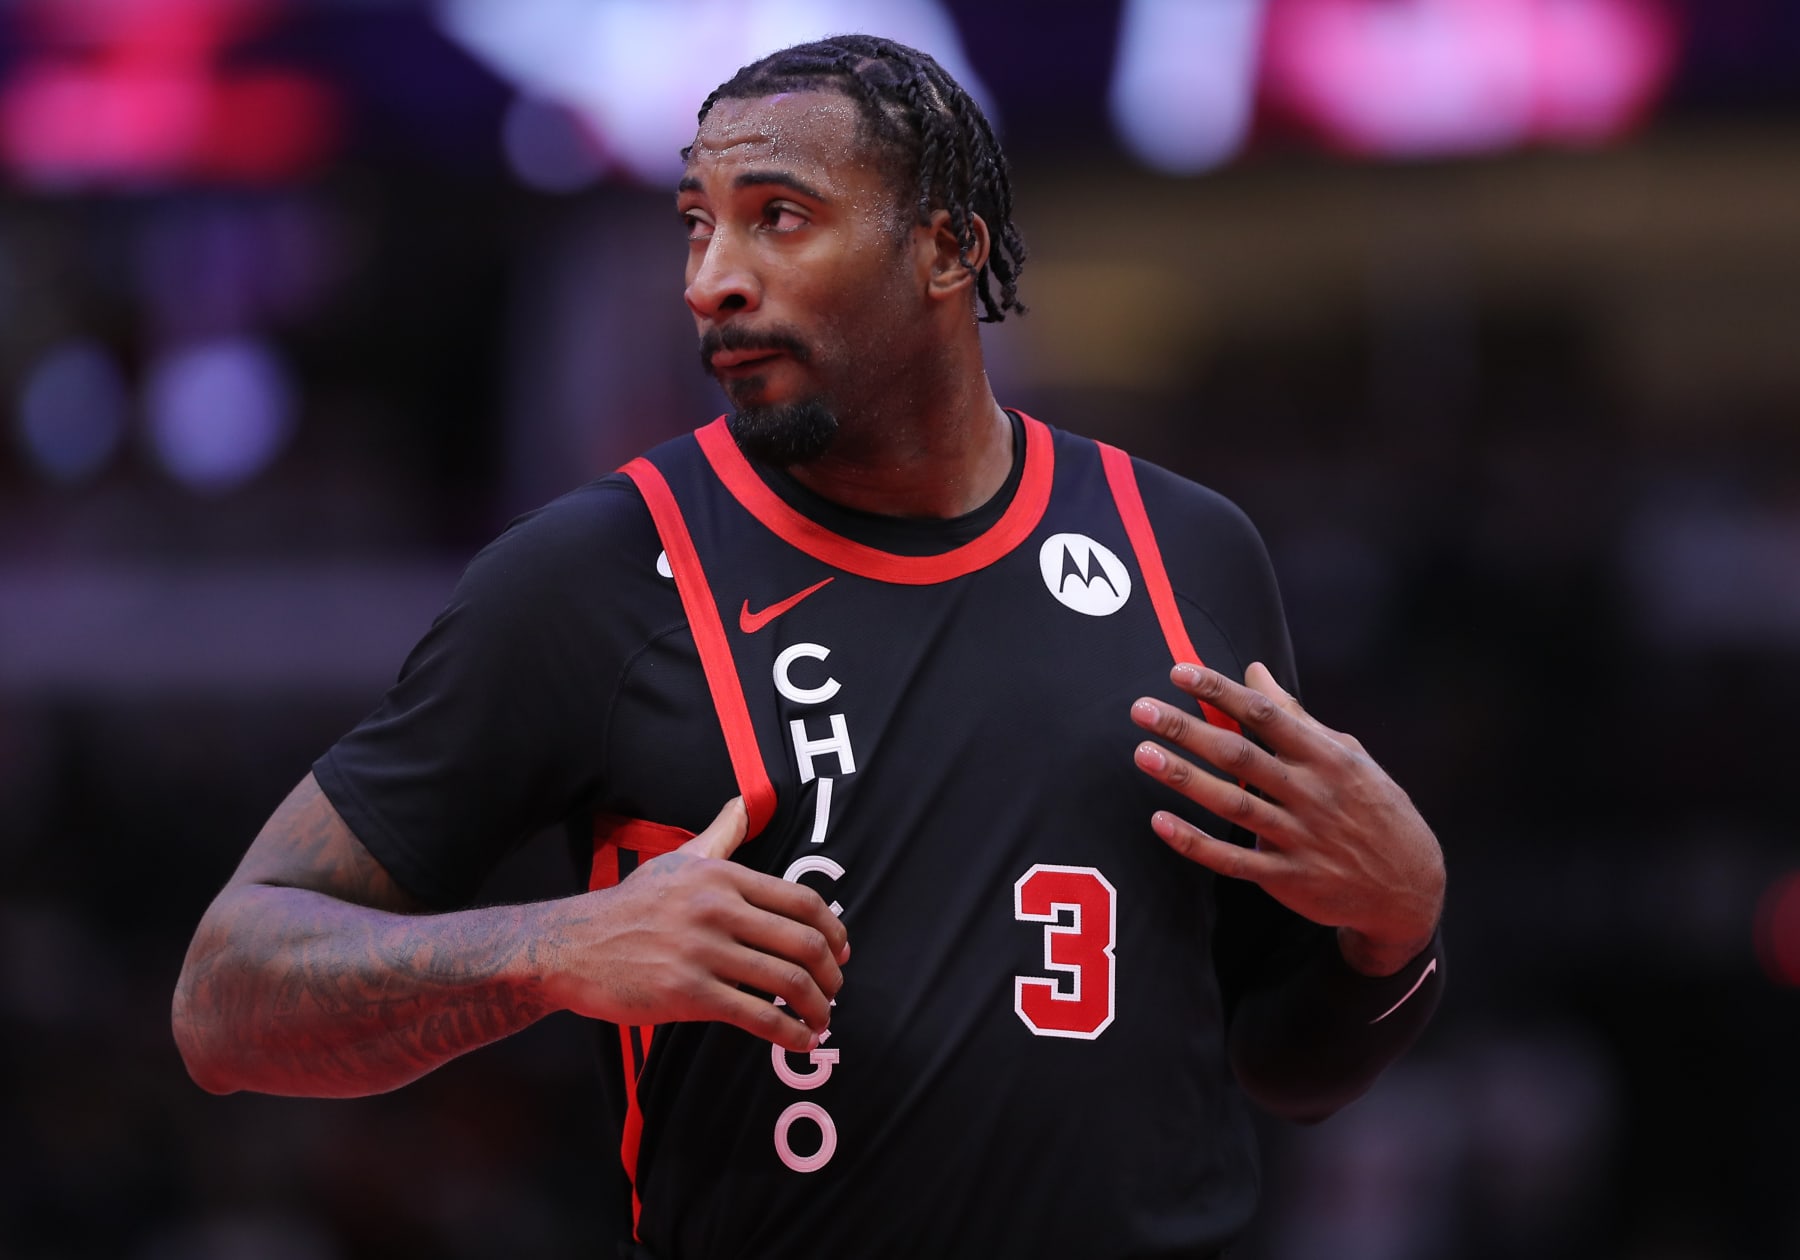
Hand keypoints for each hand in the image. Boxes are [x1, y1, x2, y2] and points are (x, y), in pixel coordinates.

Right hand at [541, 798, 849, 1051]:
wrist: (571, 946)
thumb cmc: (630, 906)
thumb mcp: (677, 861)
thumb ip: (719, 836)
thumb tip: (744, 804)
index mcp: (722, 876)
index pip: (801, 901)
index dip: (833, 930)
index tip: (842, 951)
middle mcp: (717, 909)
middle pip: (804, 942)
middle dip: (831, 973)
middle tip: (835, 990)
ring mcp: (703, 951)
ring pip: (787, 981)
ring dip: (818, 1007)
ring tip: (822, 1020)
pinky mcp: (687, 993)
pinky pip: (756, 1017)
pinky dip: (789, 1033)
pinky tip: (800, 1042)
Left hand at [1131, 662, 1443, 976]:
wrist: (1408, 885)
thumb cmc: (1370, 807)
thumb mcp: (1346, 754)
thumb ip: (1295, 716)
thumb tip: (1254, 671)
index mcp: (1327, 757)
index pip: (1265, 715)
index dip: (1220, 691)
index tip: (1178, 672)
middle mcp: (1312, 794)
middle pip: (1240, 756)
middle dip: (1187, 730)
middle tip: (1141, 709)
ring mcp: (1299, 838)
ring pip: (1232, 805)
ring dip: (1184, 779)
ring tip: (1143, 753)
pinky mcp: (1286, 877)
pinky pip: (1233, 860)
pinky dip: (1196, 843)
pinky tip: (1161, 822)